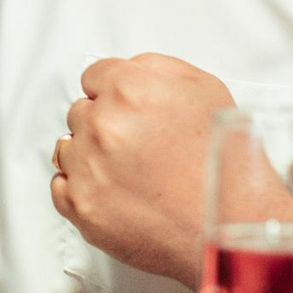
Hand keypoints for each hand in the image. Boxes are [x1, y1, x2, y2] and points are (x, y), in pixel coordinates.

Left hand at [53, 54, 235, 286]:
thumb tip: (128, 70)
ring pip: (68, 148)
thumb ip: (156, 69)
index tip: (125, 109)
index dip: (112, 93)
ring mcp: (88, 167)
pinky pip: (60, 187)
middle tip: (137, 146)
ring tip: (129, 173)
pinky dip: (80, 188)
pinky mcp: (82, 206)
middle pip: (80, 112)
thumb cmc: (225, 160)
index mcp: (129, 90)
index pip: (93, 76)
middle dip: (103, 124)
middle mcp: (102, 125)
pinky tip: (111, 192)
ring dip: (89, 156)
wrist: (233, 223)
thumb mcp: (205, 89)